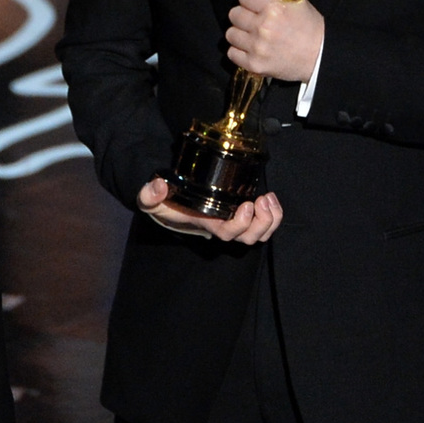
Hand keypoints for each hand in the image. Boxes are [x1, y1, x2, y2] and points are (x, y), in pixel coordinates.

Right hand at [137, 178, 281, 244]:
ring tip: (268, 198)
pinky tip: (270, 198)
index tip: (245, 204)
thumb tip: (158, 185)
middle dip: (262, 222)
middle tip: (261, 200)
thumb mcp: (151, 200)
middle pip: (250, 237)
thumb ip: (149, 195)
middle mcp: (225, 226)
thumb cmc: (165, 205)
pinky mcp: (244, 213)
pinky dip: (274, 213)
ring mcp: (237, 222)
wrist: (172, 204)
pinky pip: (266, 224)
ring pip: (261, 233)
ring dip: (272, 218)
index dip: (241, 223)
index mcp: (208, 224)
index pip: (228, 234)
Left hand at [226, 0, 323, 80]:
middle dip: (242, 15)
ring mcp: (257, 47)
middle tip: (253, 20)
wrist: (321, 56)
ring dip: (240, 33)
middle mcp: (263, 27)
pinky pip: (232, 53)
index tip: (247, 1)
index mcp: (274, 9)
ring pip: (230, 34)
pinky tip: (251, 49)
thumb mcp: (296, 3)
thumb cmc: (310, 30)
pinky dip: (239, 51)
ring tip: (253, 35)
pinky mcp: (254, 64)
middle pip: (234, 14)